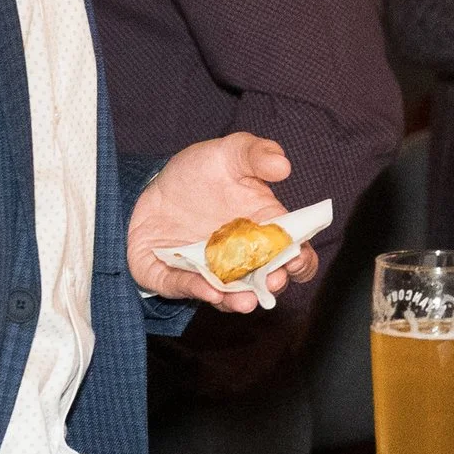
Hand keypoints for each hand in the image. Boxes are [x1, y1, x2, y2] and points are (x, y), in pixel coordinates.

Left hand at [127, 133, 310, 310]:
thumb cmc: (201, 171)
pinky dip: (198, 290)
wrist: (152, 184)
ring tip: (245, 301)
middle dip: (272, 285)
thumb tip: (283, 166)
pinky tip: (207, 288)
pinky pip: (187, 288)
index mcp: (265, 231)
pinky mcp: (176, 276)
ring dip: (238, 300)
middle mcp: (242, 259)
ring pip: (229, 295)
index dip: (300, 260)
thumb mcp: (230, 153)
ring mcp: (210, 272)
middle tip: (273, 280)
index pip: (294, 254)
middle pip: (266, 281)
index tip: (296, 257)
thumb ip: (257, 154)